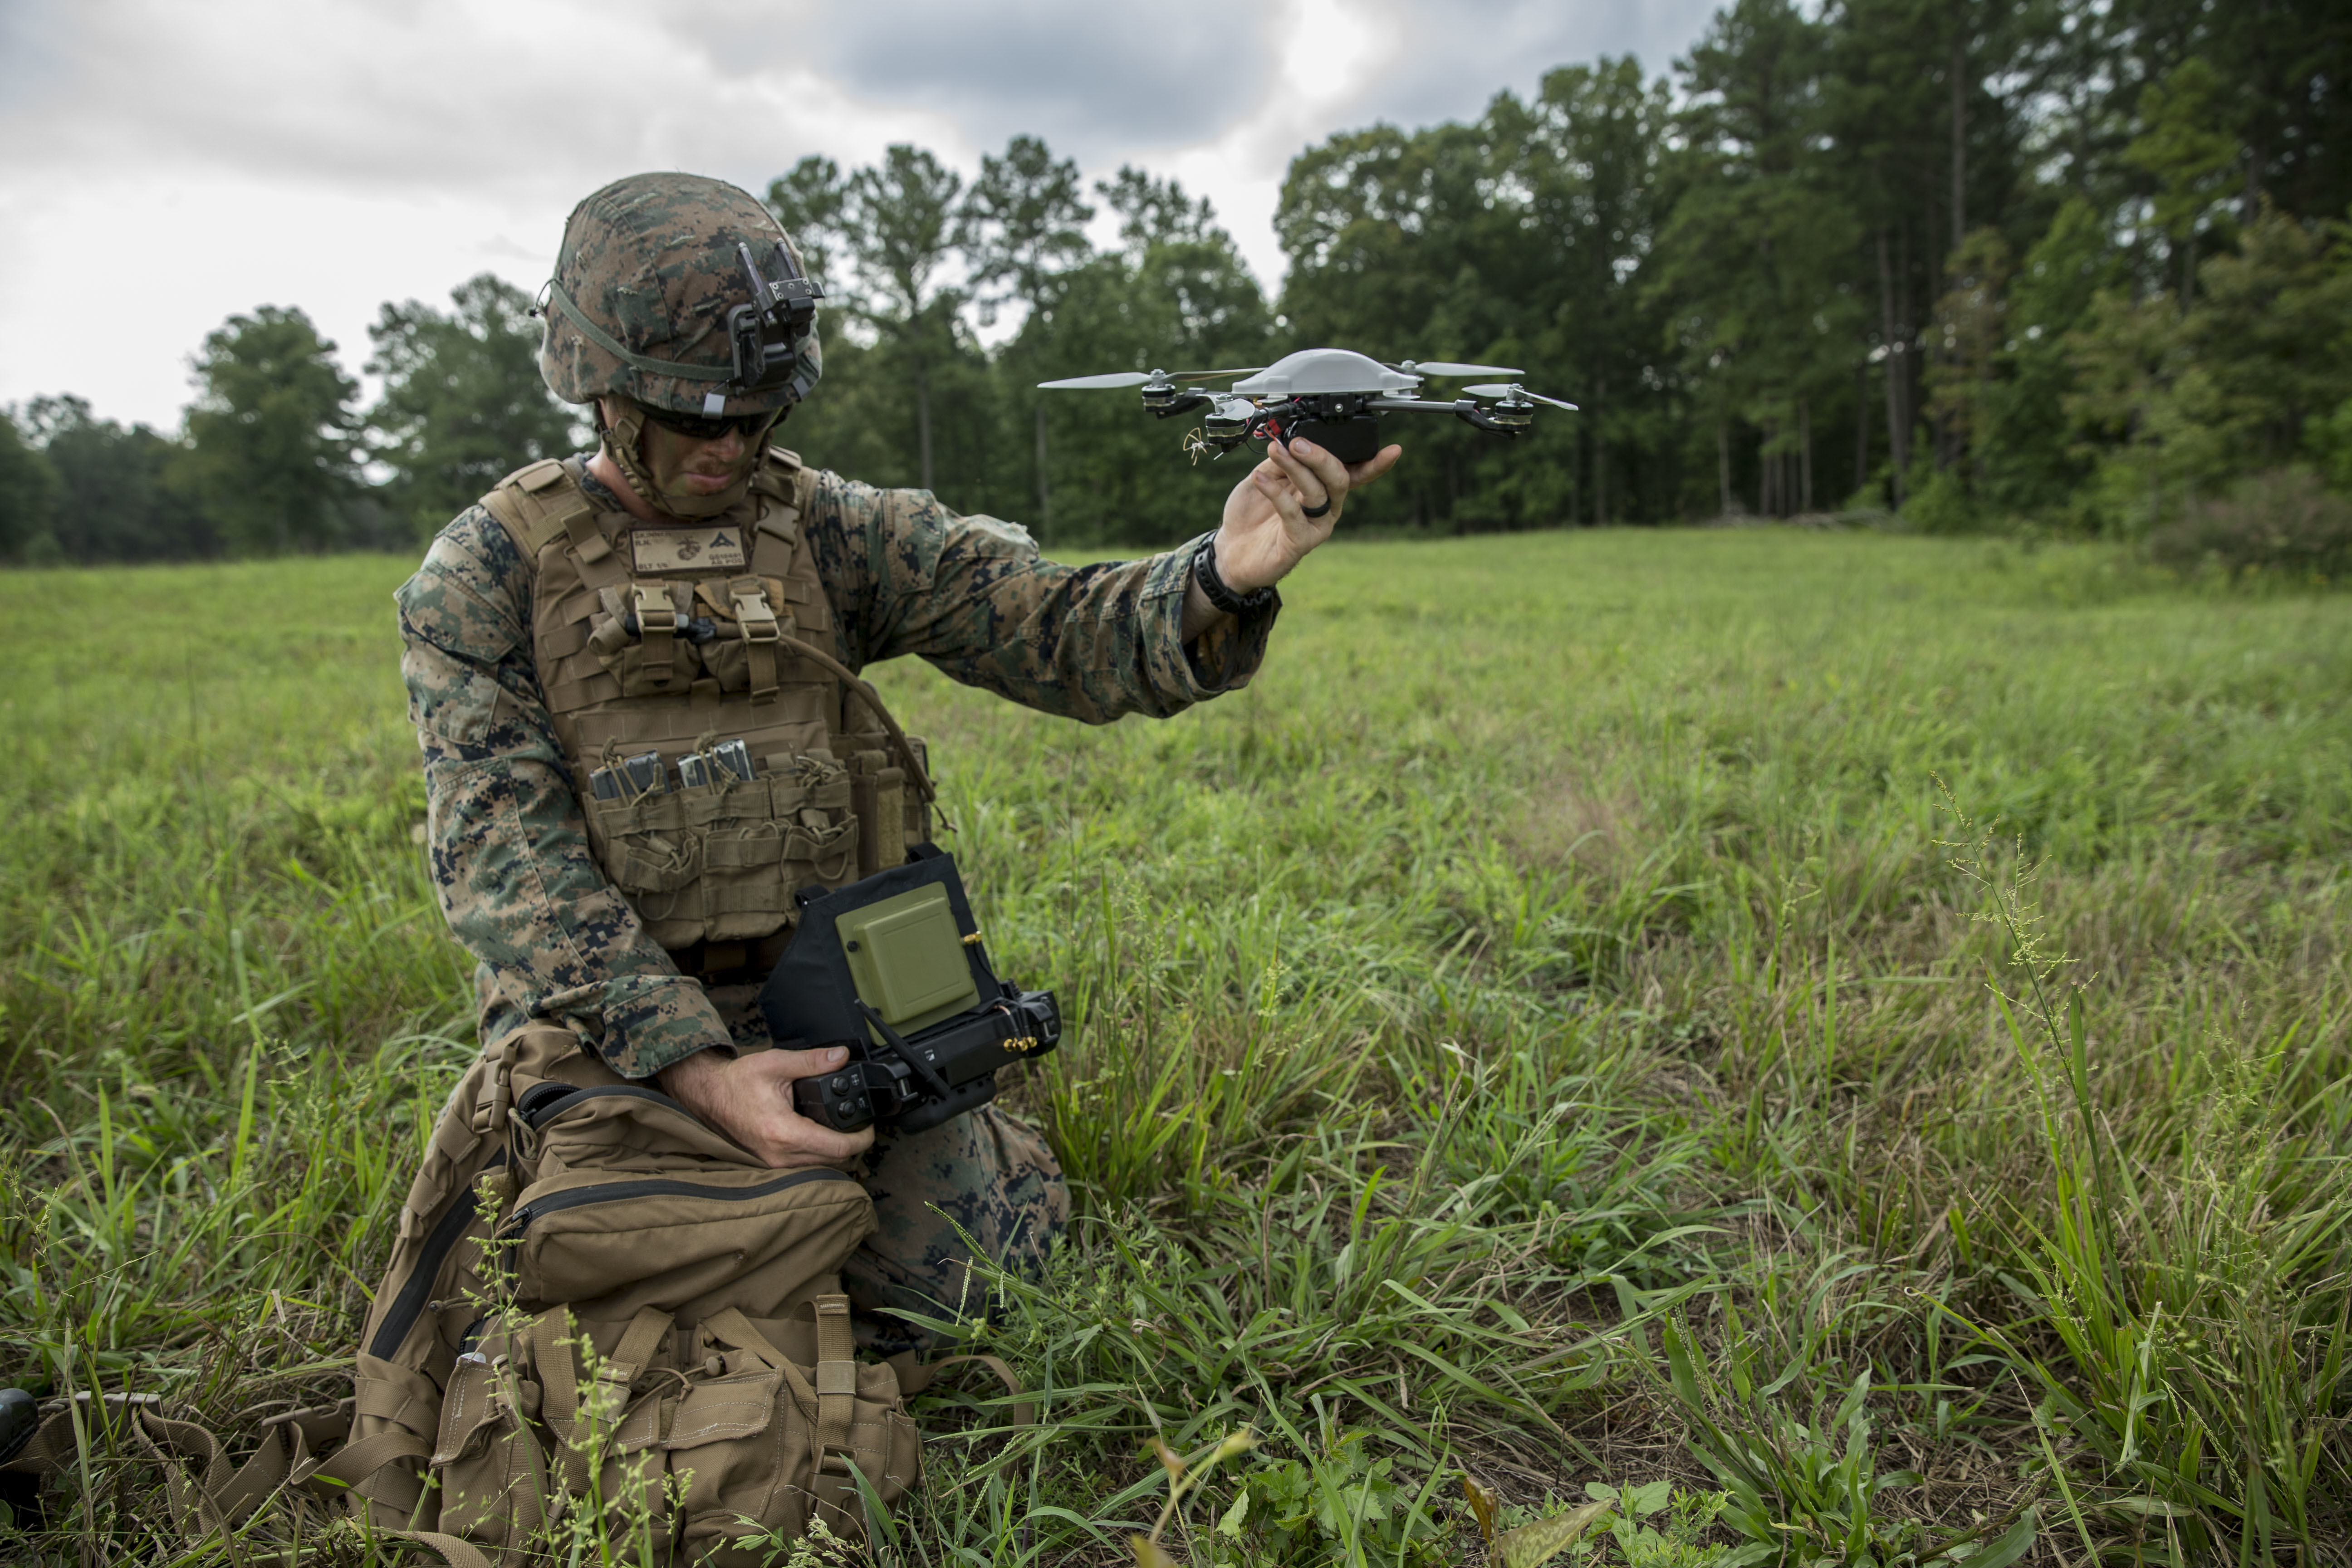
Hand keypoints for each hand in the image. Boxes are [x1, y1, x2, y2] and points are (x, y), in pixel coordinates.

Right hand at [657, 1045, 875, 1168]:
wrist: (709, 1094)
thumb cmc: (737, 1081)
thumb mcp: (776, 1063)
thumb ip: (812, 1061)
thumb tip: (841, 1056)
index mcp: (784, 1132)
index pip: (838, 1148)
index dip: (862, 1139)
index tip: (870, 1127)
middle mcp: (780, 1154)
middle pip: (834, 1163)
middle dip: (854, 1147)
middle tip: (862, 1127)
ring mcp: (774, 1162)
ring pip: (820, 1168)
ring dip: (838, 1154)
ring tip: (847, 1133)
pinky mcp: (770, 1162)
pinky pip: (805, 1167)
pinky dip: (820, 1156)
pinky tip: (825, 1139)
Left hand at [1215, 435, 1402, 593]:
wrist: (1230, 552)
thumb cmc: (1251, 516)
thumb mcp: (1265, 477)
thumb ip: (1281, 461)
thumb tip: (1289, 440)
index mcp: (1323, 489)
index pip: (1354, 474)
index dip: (1375, 464)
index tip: (1393, 450)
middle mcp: (1325, 508)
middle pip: (1339, 478)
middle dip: (1321, 456)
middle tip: (1298, 442)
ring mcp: (1315, 527)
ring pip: (1318, 492)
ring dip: (1296, 468)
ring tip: (1276, 451)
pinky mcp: (1300, 543)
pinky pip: (1293, 513)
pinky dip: (1276, 493)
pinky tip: (1260, 479)